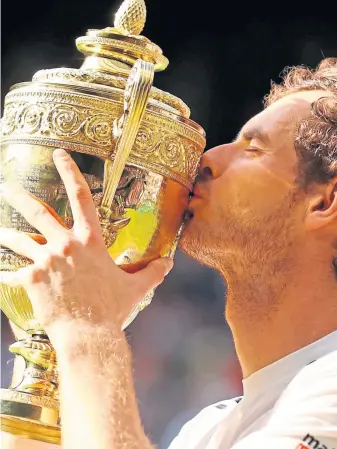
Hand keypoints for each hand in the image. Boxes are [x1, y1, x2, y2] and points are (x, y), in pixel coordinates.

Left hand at [0, 149, 172, 336]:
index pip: (81, 196)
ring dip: (5, 233)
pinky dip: (4, 272)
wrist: (89, 333)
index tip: (58, 155)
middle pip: (37, 212)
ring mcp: (46, 260)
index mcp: (90, 240)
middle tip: (5, 186)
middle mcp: (66, 244)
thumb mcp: (137, 287)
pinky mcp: (31, 279)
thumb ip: (153, 271)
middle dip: (18, 196)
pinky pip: (11, 273)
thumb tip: (169, 263)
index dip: (69, 171)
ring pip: (18, 239)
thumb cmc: (113, 308)